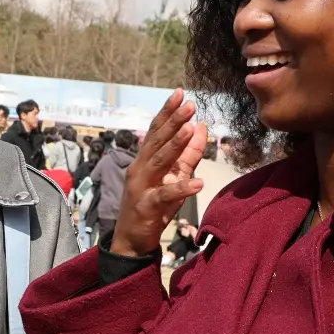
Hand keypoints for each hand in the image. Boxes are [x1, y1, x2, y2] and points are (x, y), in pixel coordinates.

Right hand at [110, 88, 207, 258]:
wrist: (132, 239)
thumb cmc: (153, 205)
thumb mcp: (174, 176)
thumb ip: (188, 154)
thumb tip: (202, 126)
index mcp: (145, 159)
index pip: (156, 130)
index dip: (168, 112)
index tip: (181, 93)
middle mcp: (140, 168)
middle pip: (156, 141)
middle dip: (173, 122)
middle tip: (189, 104)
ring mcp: (141, 187)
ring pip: (158, 162)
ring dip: (175, 145)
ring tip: (190, 128)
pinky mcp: (147, 207)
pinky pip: (165, 195)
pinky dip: (182, 188)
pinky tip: (198, 182)